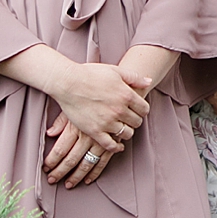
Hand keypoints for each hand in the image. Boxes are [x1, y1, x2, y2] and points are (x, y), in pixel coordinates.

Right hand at [44, 60, 149, 183]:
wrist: (67, 82)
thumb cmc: (90, 74)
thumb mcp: (115, 71)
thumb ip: (134, 77)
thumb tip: (149, 81)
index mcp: (126, 95)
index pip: (144, 109)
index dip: (141, 110)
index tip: (136, 110)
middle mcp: (119, 110)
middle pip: (137, 122)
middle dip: (134, 120)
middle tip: (128, 118)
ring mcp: (107, 122)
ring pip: (126, 134)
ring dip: (126, 131)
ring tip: (121, 128)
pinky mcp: (94, 131)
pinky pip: (110, 145)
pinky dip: (116, 147)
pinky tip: (117, 145)